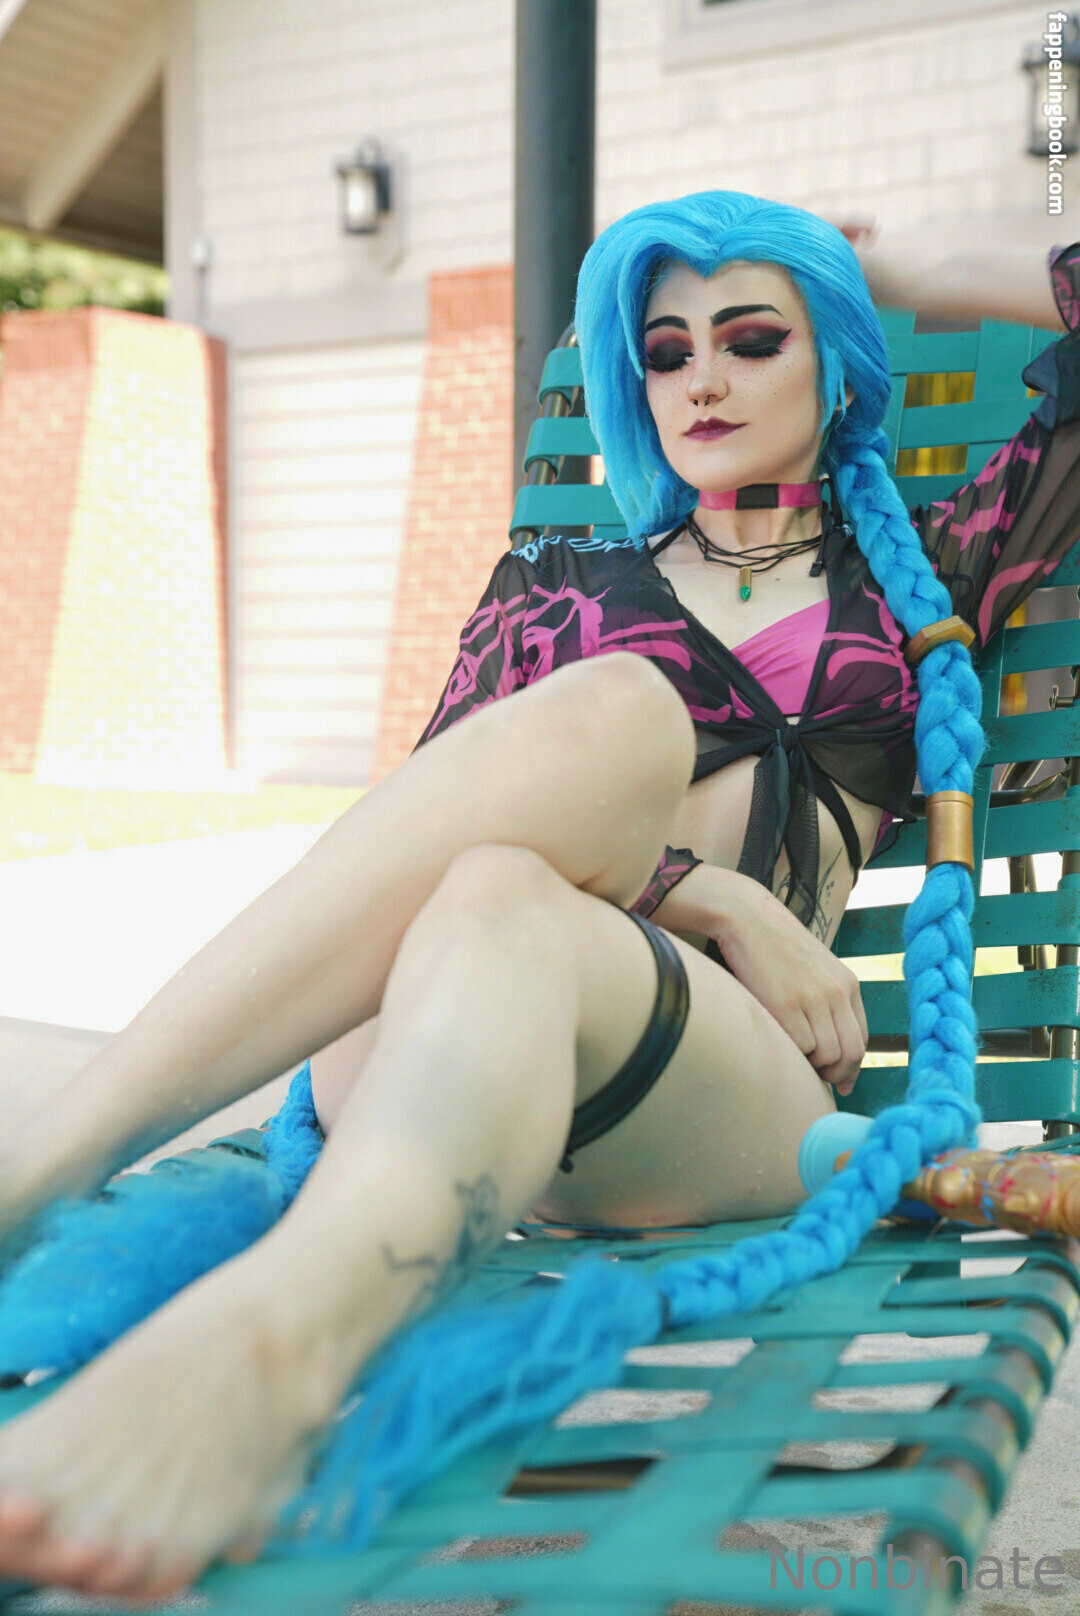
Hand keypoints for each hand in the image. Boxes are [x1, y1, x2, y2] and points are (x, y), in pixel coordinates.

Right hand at [714, 876, 867, 1094]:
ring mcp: (813, 998)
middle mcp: (837, 991)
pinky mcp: (786, 1003)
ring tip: (793, 1053)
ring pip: (827, 1054)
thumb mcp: (815, 970)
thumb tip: (832, 1054)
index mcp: (849, 983)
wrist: (749, 918)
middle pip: (851, 1052)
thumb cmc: (775, 948)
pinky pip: (801, 1047)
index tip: (840, 1081)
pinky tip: (780, 1041)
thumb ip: (829, 1003)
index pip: (862, 1038)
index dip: (852, 1066)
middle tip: (816, 1076)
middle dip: (835, 1073)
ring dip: (811, 1064)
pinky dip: (793, 1053)